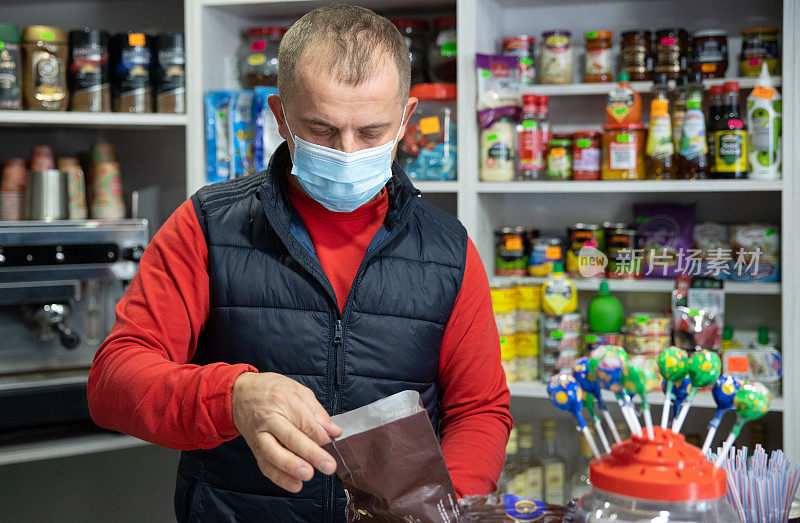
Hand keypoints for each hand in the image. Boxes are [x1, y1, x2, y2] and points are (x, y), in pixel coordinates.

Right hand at [232, 372, 341, 492]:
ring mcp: (260, 436)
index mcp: (282, 401)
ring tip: (308, 476)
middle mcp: (269, 420)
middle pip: (290, 438)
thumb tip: (333, 431)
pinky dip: (279, 477)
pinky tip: (295, 485)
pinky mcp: (255, 450)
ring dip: (291, 468)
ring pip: (273, 454)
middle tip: (328, 465)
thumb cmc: (271, 390)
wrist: (239, 394)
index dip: (320, 434)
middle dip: (310, 453)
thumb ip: (317, 412)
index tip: (333, 442)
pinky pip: (265, 466)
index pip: (304, 421)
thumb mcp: (297, 390)